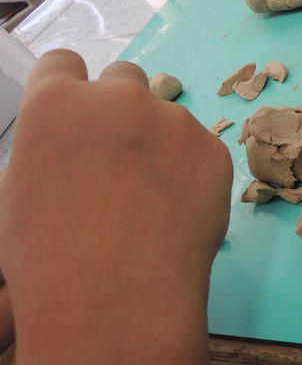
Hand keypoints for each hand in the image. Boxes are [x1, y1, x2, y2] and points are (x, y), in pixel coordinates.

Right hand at [0, 50, 230, 364]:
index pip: (64, 63)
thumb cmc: (47, 260)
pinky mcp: (215, 149)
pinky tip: (182, 214)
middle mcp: (118, 96)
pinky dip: (194, 171)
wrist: (114, 300)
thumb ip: (54, 147)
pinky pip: (202, 150)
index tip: (82, 119)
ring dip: (162, 141)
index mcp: (55, 102)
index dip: (72, 91)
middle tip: (123, 160)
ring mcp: (174, 120)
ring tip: (155, 200)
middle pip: (124, 78)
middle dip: (122, 108)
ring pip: (169, 116)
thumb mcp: (23, 190)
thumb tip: (78, 144)